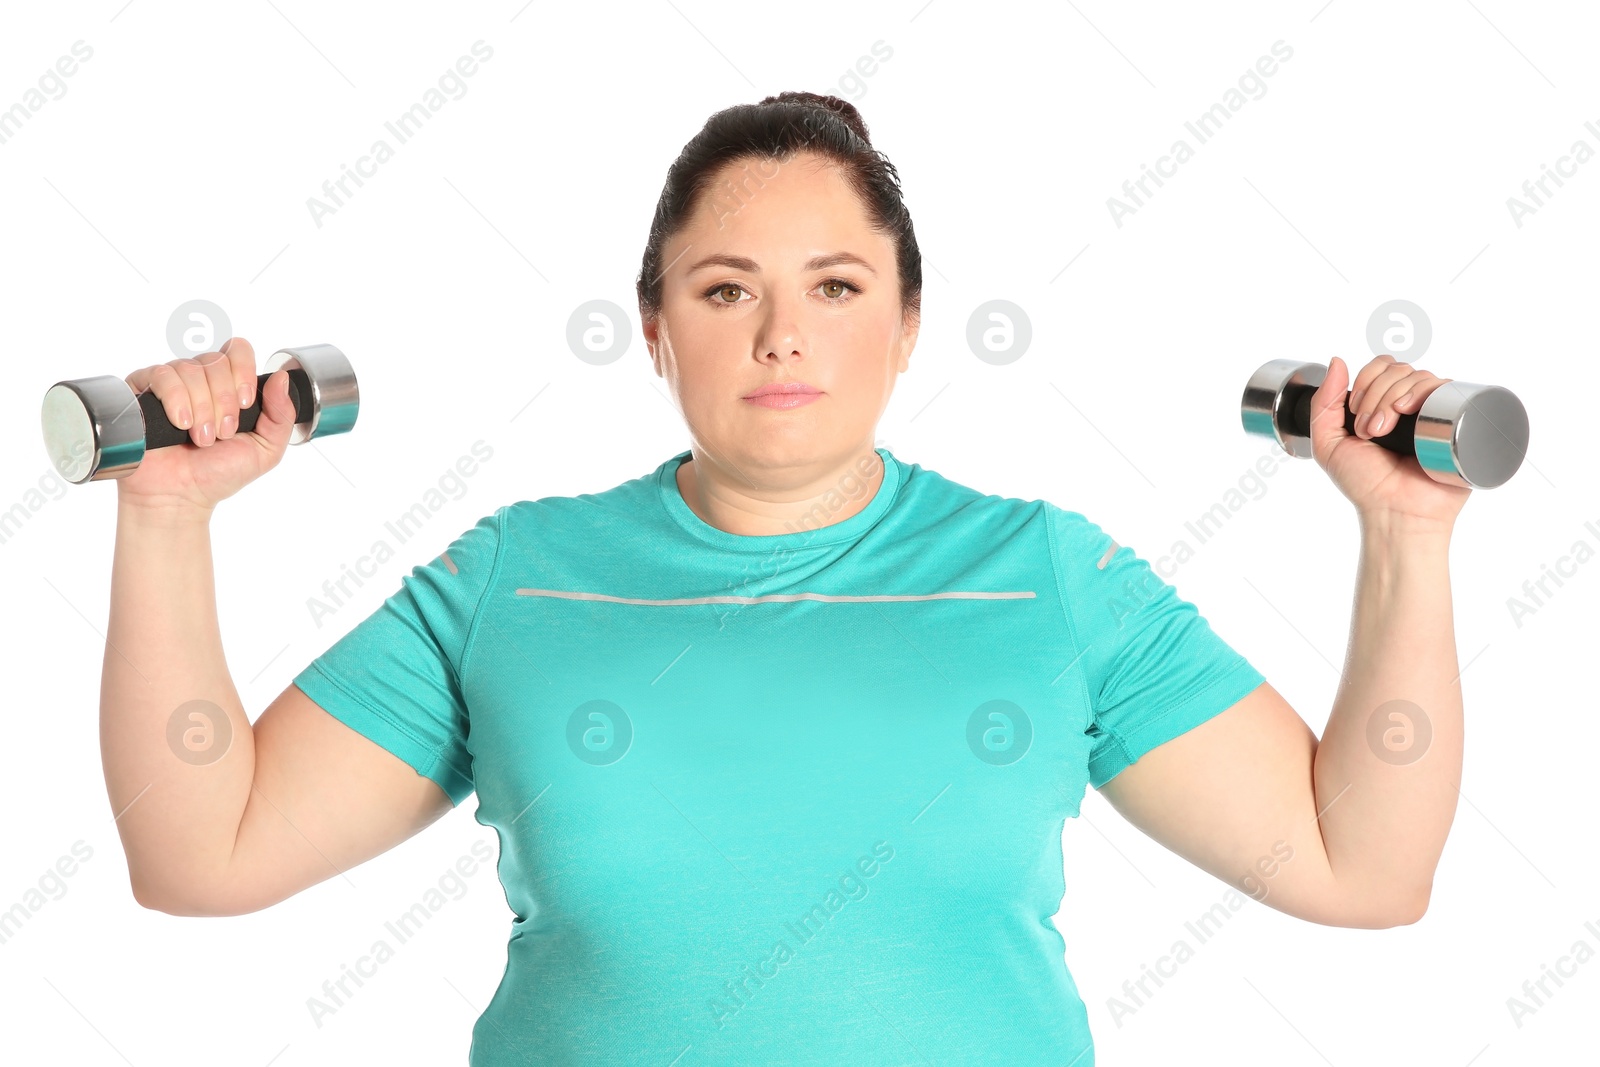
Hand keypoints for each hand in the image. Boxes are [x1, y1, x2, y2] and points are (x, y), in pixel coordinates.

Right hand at [115, 337, 298, 513]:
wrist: (180, 496)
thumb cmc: (218, 474)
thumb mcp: (265, 449)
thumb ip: (282, 415)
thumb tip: (282, 376)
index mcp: (227, 385)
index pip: (237, 350)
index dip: (243, 372)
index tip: (245, 404)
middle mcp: (198, 379)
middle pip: (215, 361)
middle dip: (223, 402)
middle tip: (221, 433)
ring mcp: (170, 384)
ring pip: (190, 369)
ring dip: (202, 407)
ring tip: (201, 437)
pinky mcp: (141, 391)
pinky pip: (161, 375)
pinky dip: (177, 399)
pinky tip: (181, 424)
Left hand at [1307, 354, 1470, 532]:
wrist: (1396, 511)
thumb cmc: (1365, 485)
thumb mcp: (1328, 444)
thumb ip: (1323, 404)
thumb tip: (1337, 362)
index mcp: (1384, 406)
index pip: (1380, 368)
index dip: (1365, 382)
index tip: (1355, 415)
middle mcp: (1411, 406)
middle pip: (1398, 369)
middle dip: (1374, 395)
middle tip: (1369, 430)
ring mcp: (1434, 413)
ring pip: (1418, 375)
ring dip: (1392, 397)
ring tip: (1385, 431)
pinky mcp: (1456, 420)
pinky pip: (1444, 388)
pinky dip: (1422, 391)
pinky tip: (1407, 412)